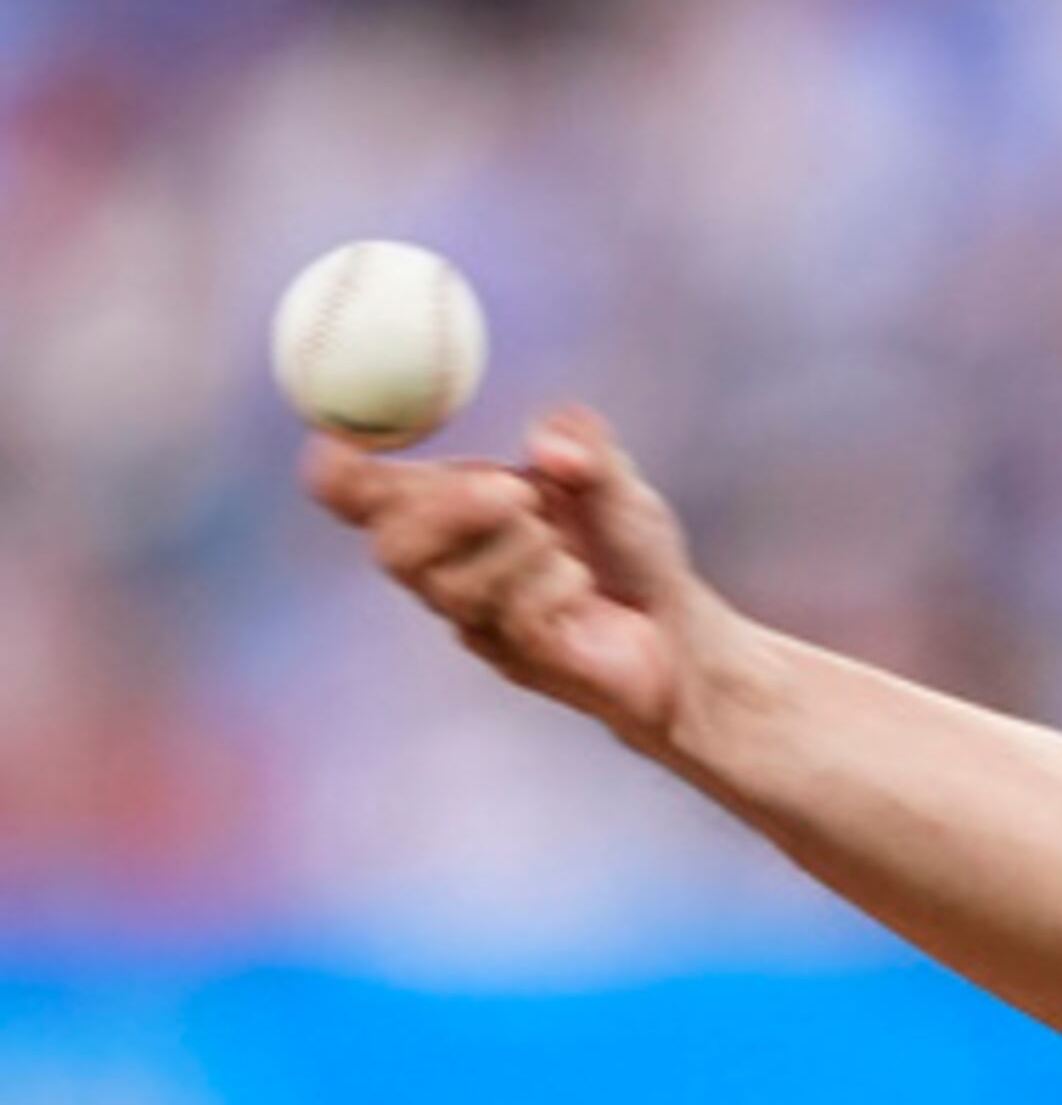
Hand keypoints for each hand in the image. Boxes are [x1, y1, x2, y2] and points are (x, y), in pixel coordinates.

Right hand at [298, 404, 720, 754]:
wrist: (682, 633)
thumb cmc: (633, 550)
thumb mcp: (618, 482)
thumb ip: (586, 449)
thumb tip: (551, 447)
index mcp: (447, 507)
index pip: (361, 495)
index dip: (337, 473)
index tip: (339, 445)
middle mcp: (446, 565)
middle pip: (391, 550)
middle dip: (443, 514)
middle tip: (513, 491)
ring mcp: (475, 618)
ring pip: (455, 587)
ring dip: (520, 551)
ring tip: (566, 544)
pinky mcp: (513, 659)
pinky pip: (516, 617)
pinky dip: (557, 587)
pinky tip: (584, 587)